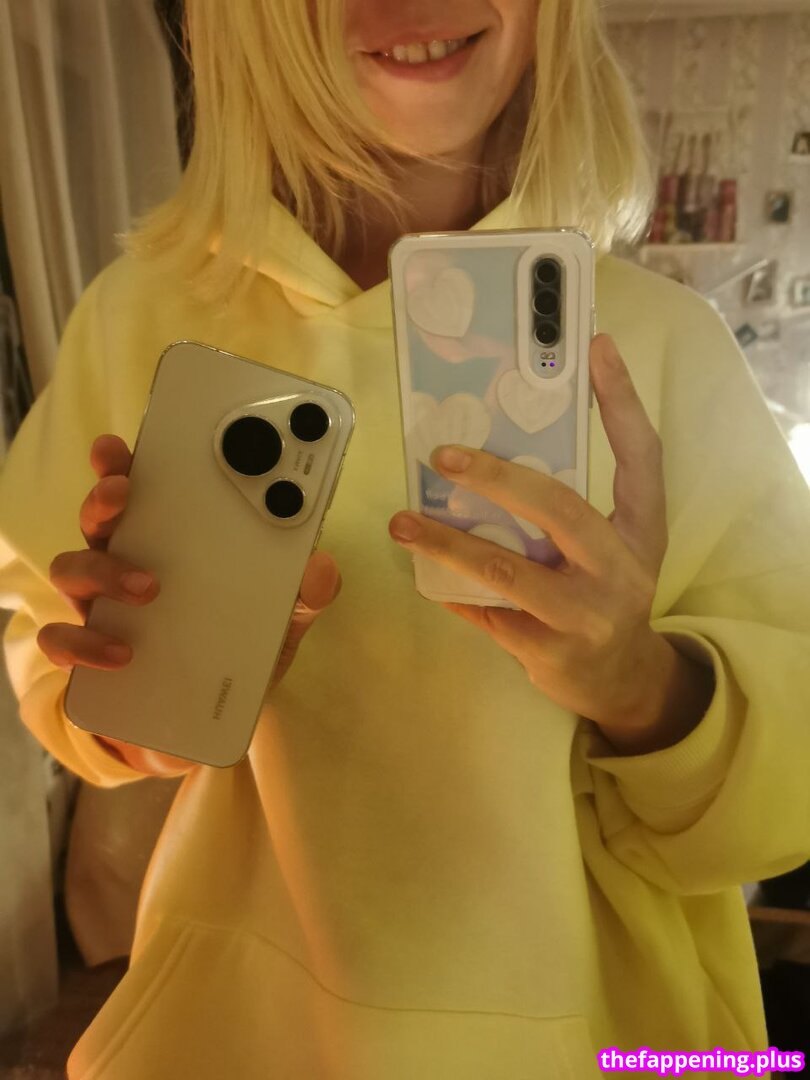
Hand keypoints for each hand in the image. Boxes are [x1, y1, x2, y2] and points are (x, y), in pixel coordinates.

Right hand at [38, 434, 340, 775]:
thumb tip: (322, 566)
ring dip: (103, 569)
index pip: (141, 490)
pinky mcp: (89, 656)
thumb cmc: (239, 650)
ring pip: (72, 568)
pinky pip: (62, 640)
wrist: (213, 721)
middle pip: (99, 516)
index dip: (124, 461)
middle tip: (124, 492)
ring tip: (148, 589)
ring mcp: (101, 607)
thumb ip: (304, 594)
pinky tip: (120, 653)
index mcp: (168, 541)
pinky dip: (84, 643)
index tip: (123, 444)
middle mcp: (126, 562)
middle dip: (105, 496)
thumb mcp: (281, 621)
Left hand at [388, 335, 698, 750]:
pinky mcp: (551, 652)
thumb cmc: (605, 595)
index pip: (641, 454)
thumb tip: (496, 446)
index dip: (621, 400)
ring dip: (446, 543)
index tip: (595, 346)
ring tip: (402, 522)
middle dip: (495, 476)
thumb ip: (571, 506)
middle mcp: (622, 568)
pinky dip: (451, 590)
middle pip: (558, 507)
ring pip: (506, 570)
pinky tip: (423, 574)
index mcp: (641, 529)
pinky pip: (487, 613)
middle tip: (442, 455)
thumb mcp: (612, 546)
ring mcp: (587, 615)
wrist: (622, 681)